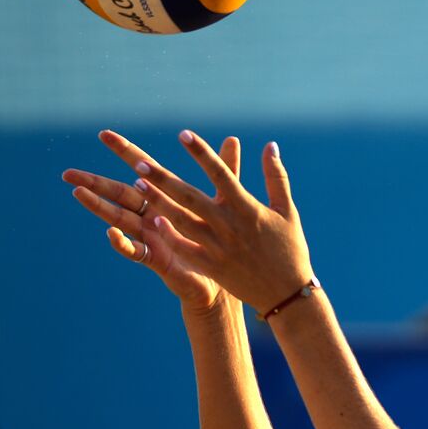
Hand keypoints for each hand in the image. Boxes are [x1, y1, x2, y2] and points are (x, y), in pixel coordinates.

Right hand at [63, 135, 244, 313]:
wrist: (225, 276)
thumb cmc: (220, 237)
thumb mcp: (223, 200)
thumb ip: (225, 169)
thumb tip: (233, 139)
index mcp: (166, 197)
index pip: (142, 168)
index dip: (125, 151)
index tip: (104, 134)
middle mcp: (153, 214)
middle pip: (119, 194)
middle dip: (94, 183)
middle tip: (68, 173)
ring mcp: (152, 236)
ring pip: (119, 219)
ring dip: (98, 207)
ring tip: (77, 194)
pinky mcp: (158, 258)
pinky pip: (136, 251)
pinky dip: (123, 243)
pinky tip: (110, 234)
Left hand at [94, 129, 313, 314]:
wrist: (287, 293)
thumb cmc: (289, 248)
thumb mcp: (287, 210)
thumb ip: (276, 177)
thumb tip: (270, 145)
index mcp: (248, 208)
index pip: (221, 174)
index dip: (202, 153)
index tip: (183, 134)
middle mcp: (229, 225)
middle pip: (191, 197)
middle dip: (164, 179)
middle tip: (139, 161)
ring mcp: (219, 247)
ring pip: (182, 221)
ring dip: (159, 202)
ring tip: (138, 184)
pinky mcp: (213, 267)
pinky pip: (187, 250)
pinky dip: (170, 236)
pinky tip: (154, 221)